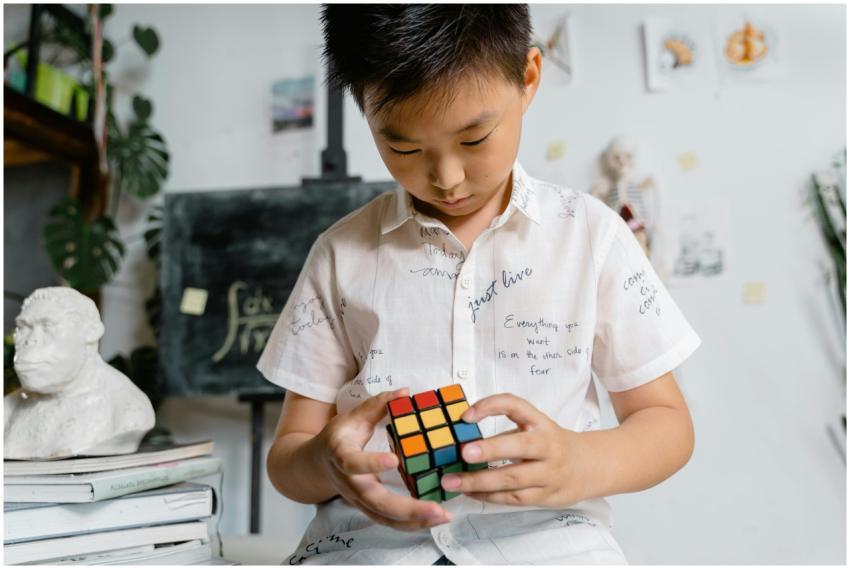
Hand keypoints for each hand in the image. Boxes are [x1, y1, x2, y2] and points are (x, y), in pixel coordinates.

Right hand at [314, 387, 452, 530]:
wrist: (315, 466)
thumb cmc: (337, 438)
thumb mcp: (352, 417)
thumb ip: (377, 405)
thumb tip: (404, 392)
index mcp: (341, 456)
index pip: (353, 463)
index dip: (371, 463)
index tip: (394, 459)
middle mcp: (350, 484)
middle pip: (375, 502)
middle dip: (407, 508)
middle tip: (436, 508)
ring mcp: (359, 500)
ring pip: (384, 518)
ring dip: (414, 521)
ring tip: (442, 516)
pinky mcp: (369, 509)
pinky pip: (389, 521)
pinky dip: (412, 524)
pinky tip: (434, 519)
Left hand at [439, 393, 587, 507]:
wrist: (589, 466)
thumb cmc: (552, 444)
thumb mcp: (535, 427)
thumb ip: (506, 430)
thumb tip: (464, 437)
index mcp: (541, 423)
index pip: (516, 406)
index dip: (491, 406)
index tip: (466, 416)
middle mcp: (547, 446)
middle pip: (519, 446)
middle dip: (490, 450)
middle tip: (464, 452)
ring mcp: (548, 473)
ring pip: (513, 478)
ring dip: (479, 481)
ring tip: (453, 481)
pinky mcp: (545, 496)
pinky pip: (513, 498)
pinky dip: (489, 496)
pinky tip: (470, 492)